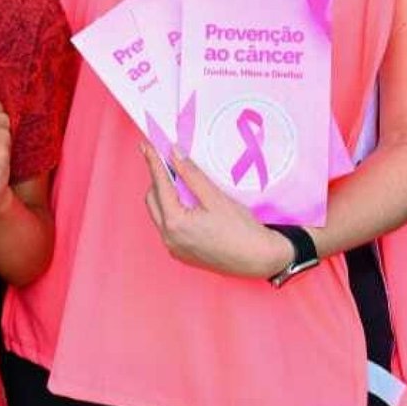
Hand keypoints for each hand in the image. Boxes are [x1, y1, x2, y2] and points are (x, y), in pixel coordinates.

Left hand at [141, 145, 290, 278]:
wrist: (259, 259)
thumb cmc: (241, 230)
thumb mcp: (216, 197)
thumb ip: (192, 175)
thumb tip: (174, 154)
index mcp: (175, 223)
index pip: (159, 185)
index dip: (154, 163)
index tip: (147, 145)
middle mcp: (169, 237)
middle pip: (153, 200)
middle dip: (159, 179)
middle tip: (169, 162)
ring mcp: (174, 247)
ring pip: (159, 214)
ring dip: (165, 196)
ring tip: (182, 181)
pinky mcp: (182, 252)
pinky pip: (168, 227)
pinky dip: (173, 211)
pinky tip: (189, 203)